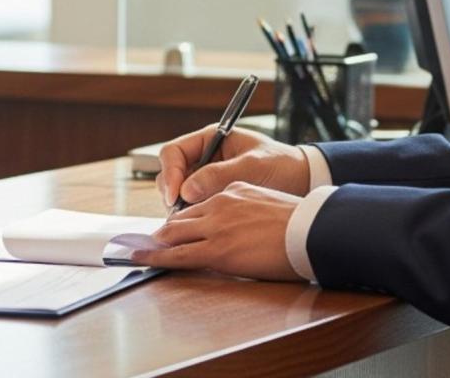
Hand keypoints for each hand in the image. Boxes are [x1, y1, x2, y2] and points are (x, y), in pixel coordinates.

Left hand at [136, 182, 302, 280]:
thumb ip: (247, 210)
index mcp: (233, 190)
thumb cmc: (301, 223)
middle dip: (162, 231)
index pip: (198, 204)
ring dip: (155, 243)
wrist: (311, 231)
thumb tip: (240, 227)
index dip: (182, 219)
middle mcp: (220, 203)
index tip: (173, 228)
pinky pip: (179, 255)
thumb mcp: (268, 204)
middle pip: (180, 217)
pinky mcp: (217, 249)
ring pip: (174, 234)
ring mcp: (216, 226)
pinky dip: (157, 257)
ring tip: (137, 250)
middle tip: (147, 241)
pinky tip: (143, 258)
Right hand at [157, 125, 310, 207]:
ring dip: (181, 207)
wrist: (304, 181)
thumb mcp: (252, 167)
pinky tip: (203, 226)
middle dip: (172, 193)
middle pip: (171, 173)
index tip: (176, 196)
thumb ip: (219, 175)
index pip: (173, 152)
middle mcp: (204, 157)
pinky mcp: (214, 196)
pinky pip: (194, 205)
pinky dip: (193, 215)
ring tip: (194, 221)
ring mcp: (207, 177)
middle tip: (180, 214)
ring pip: (179, 192)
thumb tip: (186, 191)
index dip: (170, 173)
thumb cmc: (281, 165)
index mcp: (210, 140)